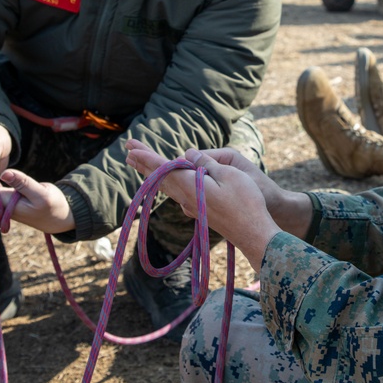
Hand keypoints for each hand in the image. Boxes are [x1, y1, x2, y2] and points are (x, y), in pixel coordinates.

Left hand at [126, 140, 312, 242]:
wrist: (254, 234)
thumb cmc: (246, 202)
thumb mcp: (229, 174)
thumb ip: (206, 163)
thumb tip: (188, 153)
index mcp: (191, 185)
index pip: (163, 168)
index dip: (147, 156)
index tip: (131, 148)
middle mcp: (186, 197)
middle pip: (160, 177)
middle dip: (144, 163)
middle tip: (128, 152)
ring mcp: (192, 206)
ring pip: (167, 186)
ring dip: (153, 173)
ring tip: (140, 164)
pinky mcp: (200, 211)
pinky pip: (178, 193)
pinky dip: (167, 182)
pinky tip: (167, 182)